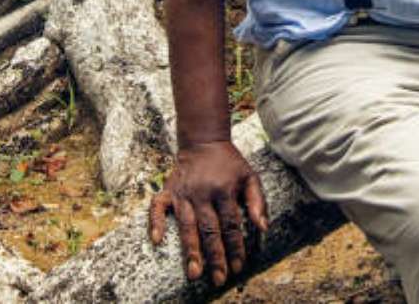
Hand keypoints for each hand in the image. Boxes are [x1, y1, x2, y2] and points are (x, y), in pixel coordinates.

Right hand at [148, 140, 268, 285]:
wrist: (203, 139)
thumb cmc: (229, 162)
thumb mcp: (250, 176)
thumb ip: (257, 202)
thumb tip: (263, 227)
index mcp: (224, 191)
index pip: (231, 225)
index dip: (236, 247)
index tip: (239, 267)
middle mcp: (203, 194)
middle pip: (210, 229)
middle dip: (215, 256)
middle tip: (218, 279)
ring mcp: (184, 193)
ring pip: (187, 225)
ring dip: (190, 249)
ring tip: (194, 272)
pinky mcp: (168, 190)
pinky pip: (157, 207)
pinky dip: (155, 222)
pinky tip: (156, 240)